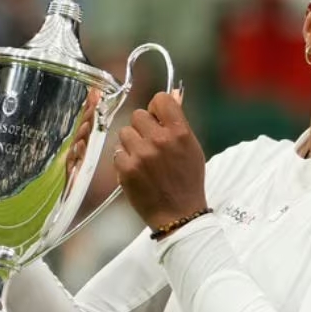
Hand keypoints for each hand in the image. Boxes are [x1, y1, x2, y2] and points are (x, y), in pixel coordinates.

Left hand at [113, 90, 207, 230]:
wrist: (179, 214)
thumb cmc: (188, 181)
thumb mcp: (193, 149)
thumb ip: (179, 124)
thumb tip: (173, 97)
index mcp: (180, 133)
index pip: (161, 99)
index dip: (157, 108)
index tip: (158, 118)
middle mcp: (160, 140)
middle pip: (138, 115)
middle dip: (143, 127)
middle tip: (150, 143)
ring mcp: (141, 155)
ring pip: (125, 133)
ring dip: (132, 144)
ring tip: (144, 159)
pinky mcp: (126, 169)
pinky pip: (117, 153)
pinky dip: (125, 161)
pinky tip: (137, 171)